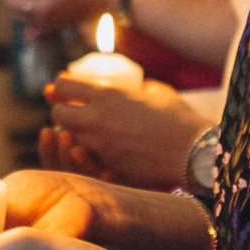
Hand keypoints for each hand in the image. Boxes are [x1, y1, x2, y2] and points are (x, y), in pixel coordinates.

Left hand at [43, 77, 206, 190]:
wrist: (192, 151)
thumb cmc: (178, 117)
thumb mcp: (154, 90)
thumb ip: (132, 87)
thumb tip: (129, 87)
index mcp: (107, 93)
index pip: (63, 85)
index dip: (60, 87)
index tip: (63, 90)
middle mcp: (97, 117)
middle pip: (57, 113)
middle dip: (62, 112)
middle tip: (73, 113)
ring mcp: (100, 144)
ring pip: (68, 138)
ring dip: (73, 134)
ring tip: (88, 133)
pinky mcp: (107, 165)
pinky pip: (85, 158)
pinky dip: (87, 154)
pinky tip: (99, 151)